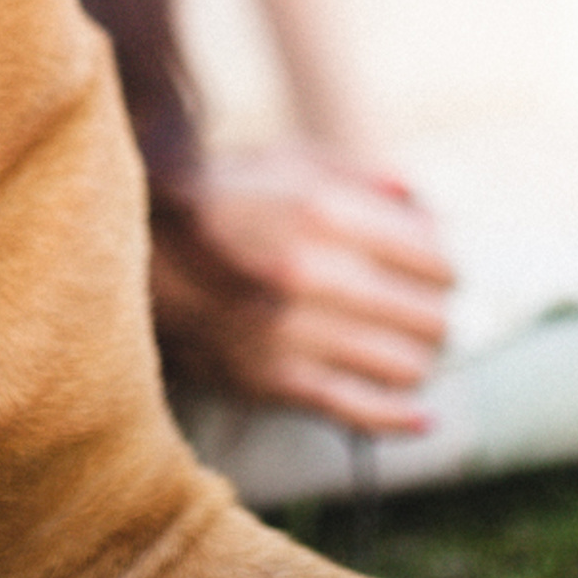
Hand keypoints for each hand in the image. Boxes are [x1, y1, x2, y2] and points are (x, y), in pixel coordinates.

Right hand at [151, 146, 452, 434]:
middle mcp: (313, 270)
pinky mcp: (274, 379)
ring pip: (406, 366)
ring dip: (416, 360)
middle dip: (432, 314)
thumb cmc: (217, 199)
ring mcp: (294, 330)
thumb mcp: (280, 161)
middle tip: (420, 311)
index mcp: (322, 210)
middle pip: (428, 316)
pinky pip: (362, 412)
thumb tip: (421, 199)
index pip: (432, 257)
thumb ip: (356, 175)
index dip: (442, 267)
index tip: (434, 272)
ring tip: (402, 347)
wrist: (135, 251)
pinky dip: (402, 417)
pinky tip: (422, 413)